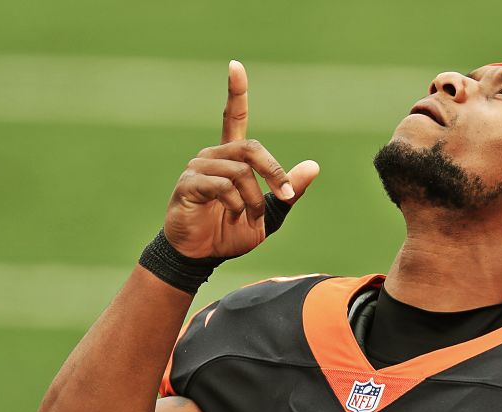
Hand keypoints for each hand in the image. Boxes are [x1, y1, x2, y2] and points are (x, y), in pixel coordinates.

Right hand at [163, 60, 320, 258]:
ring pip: (239, 172)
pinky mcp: (188, 185)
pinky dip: (236, 204)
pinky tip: (233, 216)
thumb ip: (289, 190)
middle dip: (275, 173)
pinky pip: (221, 185)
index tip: (235, 66)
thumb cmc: (231, 231)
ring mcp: (198, 169)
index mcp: (232, 158)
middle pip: (251, 148)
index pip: (233, 118)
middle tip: (286, 195)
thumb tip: (313, 166)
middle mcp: (213, 156)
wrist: (202, 255)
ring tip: (250, 218)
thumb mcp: (270, 213)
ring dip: (254, 200)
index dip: (236, 92)